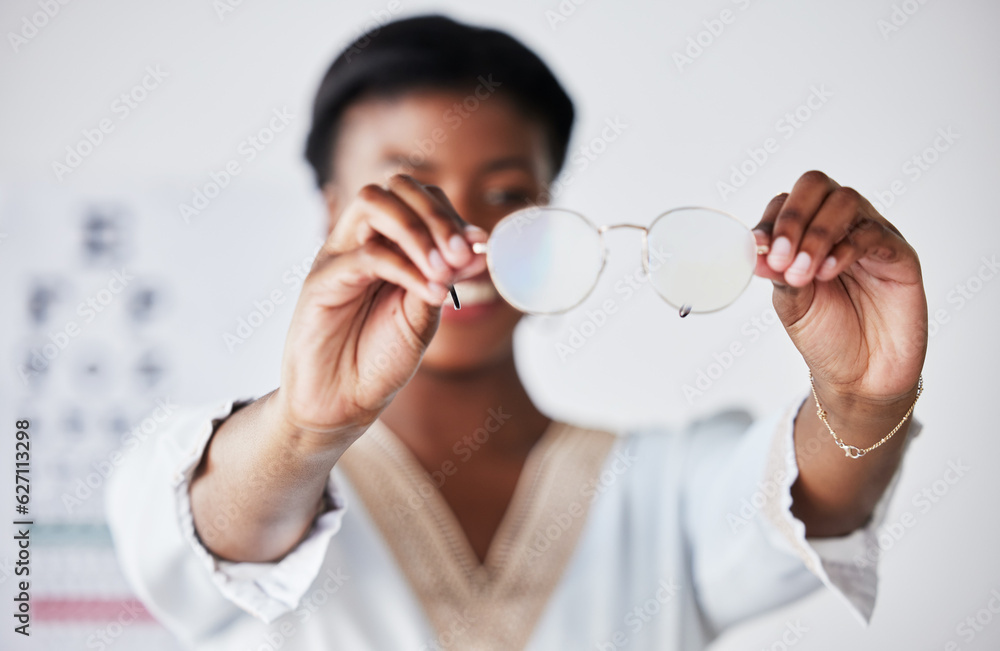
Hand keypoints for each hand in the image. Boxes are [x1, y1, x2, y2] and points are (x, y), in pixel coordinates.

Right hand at [275, 174, 486, 441]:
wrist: (340, 403)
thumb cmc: (380, 358)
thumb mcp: (424, 315)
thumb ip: (445, 278)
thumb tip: (480, 245)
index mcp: (387, 243)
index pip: (419, 198)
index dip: (453, 216)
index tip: (479, 249)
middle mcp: (359, 240)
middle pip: (395, 187)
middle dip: (437, 215)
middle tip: (462, 254)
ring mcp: (338, 256)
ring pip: (374, 204)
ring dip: (417, 230)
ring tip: (444, 269)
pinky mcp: (320, 280)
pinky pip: (366, 256)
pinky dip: (405, 269)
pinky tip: (430, 293)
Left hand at [751, 170, 926, 408]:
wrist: (860, 377)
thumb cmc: (825, 336)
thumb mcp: (791, 303)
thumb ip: (778, 273)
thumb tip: (753, 248)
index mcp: (808, 233)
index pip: (787, 201)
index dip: (770, 220)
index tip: (757, 249)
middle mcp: (840, 227)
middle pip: (816, 185)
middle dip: (792, 217)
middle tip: (780, 256)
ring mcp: (872, 236)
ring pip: (845, 202)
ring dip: (816, 234)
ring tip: (801, 272)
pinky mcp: (899, 255)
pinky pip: (874, 234)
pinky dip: (845, 249)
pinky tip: (827, 273)